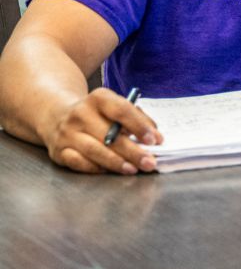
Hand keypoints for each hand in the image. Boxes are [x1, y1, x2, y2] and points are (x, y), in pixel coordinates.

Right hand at [43, 87, 160, 174]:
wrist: (57, 116)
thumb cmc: (97, 113)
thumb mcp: (114, 106)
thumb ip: (135, 117)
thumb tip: (154, 136)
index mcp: (98, 97)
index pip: (122, 110)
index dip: (140, 126)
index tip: (155, 140)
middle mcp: (80, 114)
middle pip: (110, 135)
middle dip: (133, 151)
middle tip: (149, 162)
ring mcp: (67, 134)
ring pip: (94, 151)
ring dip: (117, 163)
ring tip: (133, 169)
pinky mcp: (59, 152)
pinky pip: (79, 163)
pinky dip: (96, 169)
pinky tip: (111, 171)